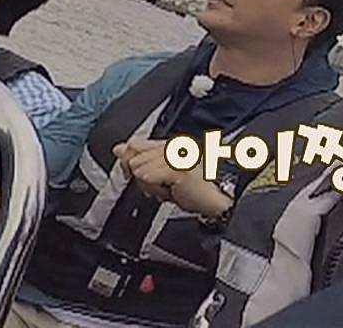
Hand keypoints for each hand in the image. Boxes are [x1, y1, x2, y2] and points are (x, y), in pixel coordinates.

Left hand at [115, 139, 231, 217]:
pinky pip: (148, 176)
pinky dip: (155, 188)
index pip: (136, 145)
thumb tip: (119, 149)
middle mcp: (174, 144)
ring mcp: (177, 154)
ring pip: (140, 169)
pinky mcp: (178, 166)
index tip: (146, 178)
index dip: (133, 164)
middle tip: (165, 188)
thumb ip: (142, 159)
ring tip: (170, 190)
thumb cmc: (200, 188)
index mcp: (173, 144)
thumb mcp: (166, 175)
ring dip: (152, 186)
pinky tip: (169, 191)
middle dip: (145, 179)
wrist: (223, 198)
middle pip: (135, 159)